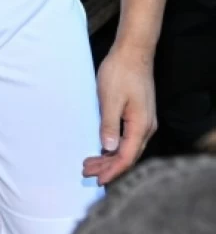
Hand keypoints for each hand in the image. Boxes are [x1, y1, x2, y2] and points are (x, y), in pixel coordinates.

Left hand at [83, 45, 156, 184]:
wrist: (133, 53)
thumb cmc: (120, 73)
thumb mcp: (110, 99)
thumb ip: (109, 124)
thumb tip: (108, 149)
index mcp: (140, 126)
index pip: (126, 157)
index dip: (112, 170)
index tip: (98, 180)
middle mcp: (145, 127)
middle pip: (127, 155)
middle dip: (108, 167)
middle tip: (86, 172)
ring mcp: (143, 122)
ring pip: (127, 147)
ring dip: (109, 157)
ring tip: (90, 164)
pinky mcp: (138, 115)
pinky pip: (127, 138)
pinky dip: (114, 146)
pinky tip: (102, 149)